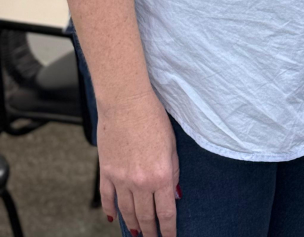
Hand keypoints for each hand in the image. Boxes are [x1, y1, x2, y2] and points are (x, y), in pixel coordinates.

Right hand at [97, 90, 179, 235]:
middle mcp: (140, 182)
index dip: (169, 229)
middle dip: (150, 232)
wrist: (125, 102)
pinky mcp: (106, 172)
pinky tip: (113, 218)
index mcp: (160, 175)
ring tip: (136, 234)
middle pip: (145, 216)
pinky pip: (107, 198)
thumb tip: (174, 194)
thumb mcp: (172, 145)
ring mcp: (121, 179)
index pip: (165, 212)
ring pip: (126, 211)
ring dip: (132, 224)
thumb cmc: (153, 118)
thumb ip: (173, 171)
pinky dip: (110, 210)